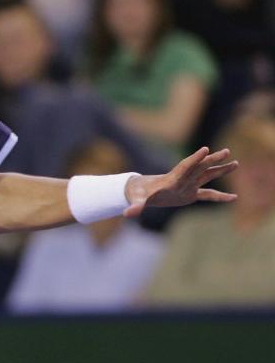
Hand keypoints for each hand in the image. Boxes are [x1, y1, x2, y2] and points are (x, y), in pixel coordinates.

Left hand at [123, 147, 237, 217]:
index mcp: (172, 179)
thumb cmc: (139, 194)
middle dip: (212, 160)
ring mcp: (188, 185)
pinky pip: (208, 195)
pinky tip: (234, 197)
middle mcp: (183, 180)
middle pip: (200, 167)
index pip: (185, 167)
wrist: (141, 191)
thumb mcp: (137, 200)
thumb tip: (127, 213)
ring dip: (220, 170)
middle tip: (226, 151)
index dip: (195, 158)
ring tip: (236, 163)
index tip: (205, 149)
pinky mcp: (190, 194)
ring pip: (207, 176)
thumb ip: (135, 206)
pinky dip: (220, 197)